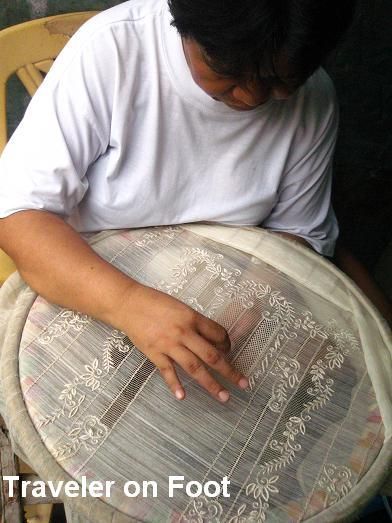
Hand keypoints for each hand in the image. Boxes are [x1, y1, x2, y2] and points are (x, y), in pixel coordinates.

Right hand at [117, 283, 248, 401]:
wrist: (128, 303)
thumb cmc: (155, 302)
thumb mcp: (181, 307)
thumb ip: (196, 323)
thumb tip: (212, 340)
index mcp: (192, 317)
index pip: (218, 334)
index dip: (227, 344)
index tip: (229, 350)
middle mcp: (184, 332)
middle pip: (212, 355)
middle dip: (229, 371)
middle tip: (243, 384)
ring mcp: (169, 345)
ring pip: (194, 367)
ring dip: (210, 384)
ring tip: (224, 397)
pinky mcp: (154, 353)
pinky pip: (167, 371)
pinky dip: (175, 385)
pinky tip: (182, 397)